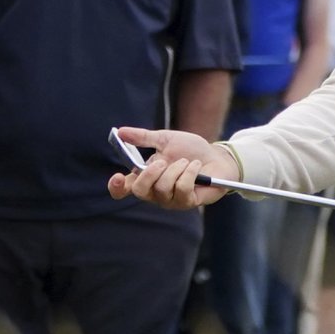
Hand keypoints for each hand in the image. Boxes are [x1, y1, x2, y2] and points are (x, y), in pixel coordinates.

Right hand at [107, 126, 237, 208]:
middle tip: (164, 160)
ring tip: (186, 161)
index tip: (118, 176)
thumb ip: (143, 137)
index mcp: (146, 177)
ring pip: (162, 189)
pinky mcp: (187, 202)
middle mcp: (155, 192)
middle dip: (151, 173)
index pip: (124, 189)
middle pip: (140, 191)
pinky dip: (189, 172)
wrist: (217, 156)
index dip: (117, 187)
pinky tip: (196, 166)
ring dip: (176, 169)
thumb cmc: (191, 150)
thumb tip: (121, 131)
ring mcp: (171, 200)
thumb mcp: (166, 139)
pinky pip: (182, 189)